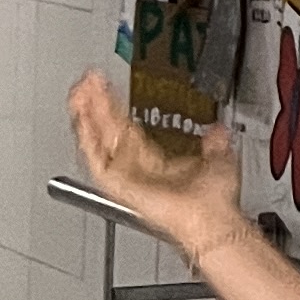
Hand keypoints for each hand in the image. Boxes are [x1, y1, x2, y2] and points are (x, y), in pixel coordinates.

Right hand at [68, 68, 246, 265]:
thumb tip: (217, 129)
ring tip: (80, 90)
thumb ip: (214, 142)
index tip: (108, 88)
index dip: (116, 108)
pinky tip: (81, 116)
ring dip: (87, 114)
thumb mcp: (219, 159)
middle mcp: (135, 169)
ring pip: (96, 139)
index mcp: (154, 163)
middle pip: (107, 130)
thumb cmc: (215, 200)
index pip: (126, 128)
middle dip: (96, 104)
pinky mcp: (116, 184)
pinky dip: (86, 135)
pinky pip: (94, 156)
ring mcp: (123, 176)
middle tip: (88, 81)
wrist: (211, 218)